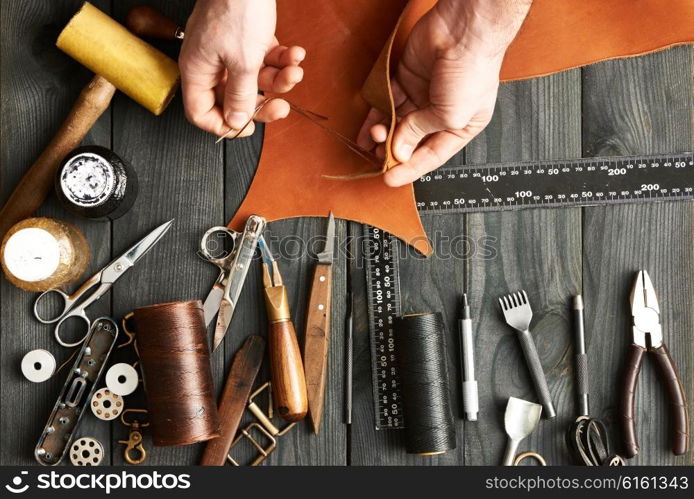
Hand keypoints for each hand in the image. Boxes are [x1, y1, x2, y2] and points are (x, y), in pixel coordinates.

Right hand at [179, 0, 305, 136]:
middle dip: (262, 104)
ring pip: (255, 80)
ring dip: (280, 79)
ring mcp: (229, 51)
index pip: (201, 112)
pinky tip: (295, 54)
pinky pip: (264, 60)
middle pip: (234, 100)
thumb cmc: (236, 9)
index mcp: (198, 72)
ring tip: (296, 70)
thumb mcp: (243, 62)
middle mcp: (211, 64)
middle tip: (282, 108)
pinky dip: (281, 60)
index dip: (223, 126)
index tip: (247, 128)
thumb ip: (240, 96)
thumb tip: (235, 122)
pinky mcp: (247, 39)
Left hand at [358, 0, 531, 185]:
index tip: (391, 178)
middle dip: (393, 151)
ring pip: (396, 122)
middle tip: (378, 158)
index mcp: (461, 127)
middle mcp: (441, 113)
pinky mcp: (407, 78)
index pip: (431, 155)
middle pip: (411, 140)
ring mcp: (423, 95)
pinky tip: (368, 127)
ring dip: (382, 134)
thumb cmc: (472, 70)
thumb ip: (420, 133)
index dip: (410, 168)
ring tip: (371, 142)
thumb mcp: (450, 116)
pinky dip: (377, 114)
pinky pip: (388, 101)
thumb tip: (399, 150)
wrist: (465, 31)